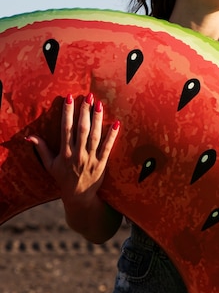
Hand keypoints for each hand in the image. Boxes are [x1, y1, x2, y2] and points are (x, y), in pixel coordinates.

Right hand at [26, 92, 119, 211]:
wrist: (79, 196)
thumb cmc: (63, 177)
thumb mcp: (49, 164)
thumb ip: (41, 148)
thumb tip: (29, 136)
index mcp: (65, 153)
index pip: (66, 129)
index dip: (67, 113)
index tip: (69, 98)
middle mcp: (78, 154)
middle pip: (82, 130)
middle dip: (84, 112)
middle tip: (88, 96)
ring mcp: (91, 159)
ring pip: (95, 136)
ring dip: (97, 119)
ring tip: (99, 104)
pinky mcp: (102, 163)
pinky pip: (108, 147)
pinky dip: (112, 135)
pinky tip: (116, 122)